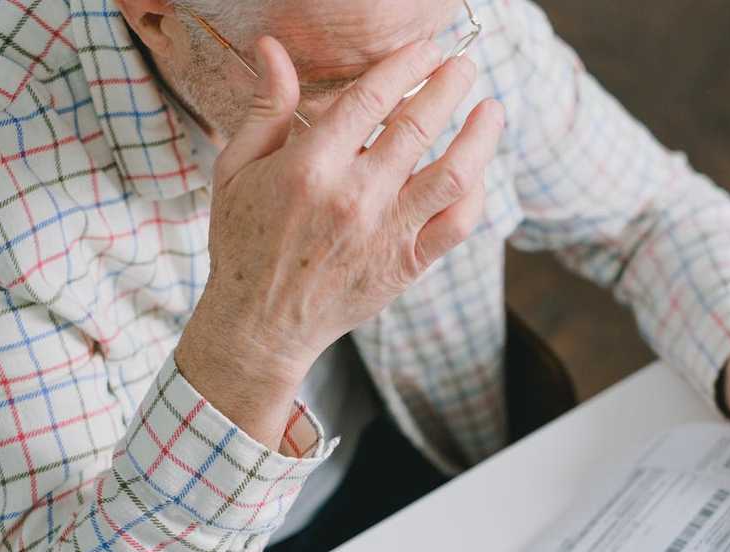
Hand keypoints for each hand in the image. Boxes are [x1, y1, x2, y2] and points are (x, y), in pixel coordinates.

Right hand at [176, 36, 504, 446]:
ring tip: (492, 110)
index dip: (406, 65)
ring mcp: (386, 233)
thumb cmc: (243, 244)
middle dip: (449, 85)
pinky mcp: (406, 266)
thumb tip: (273, 47)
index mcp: (309, 167)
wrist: (260, 325)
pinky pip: (457, 225)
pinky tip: (479, 171)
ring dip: (480, 135)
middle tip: (462, 65)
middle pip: (419, 125)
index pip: (371, 97)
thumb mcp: (237, 170)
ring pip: (453, 174)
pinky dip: (476, 195)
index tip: (425, 49)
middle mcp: (354, 197)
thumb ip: (265, 108)